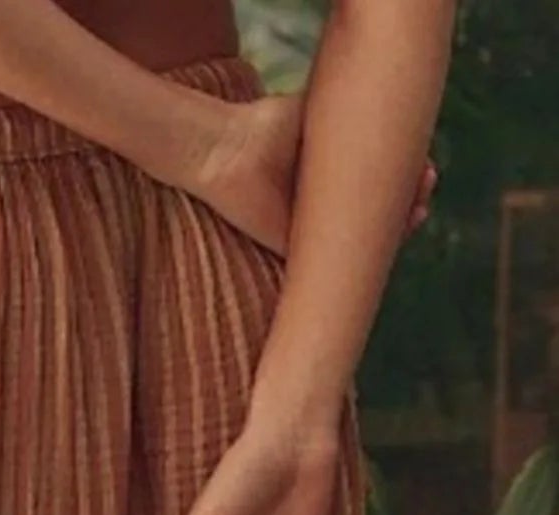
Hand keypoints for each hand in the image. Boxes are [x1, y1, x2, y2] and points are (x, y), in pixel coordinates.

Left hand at [193, 91, 437, 256]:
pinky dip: (370, 252)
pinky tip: (397, 233)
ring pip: (365, 237)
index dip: (407, 176)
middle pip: (377, 211)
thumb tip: (391, 106)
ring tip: (419, 203)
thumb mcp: (320, 117)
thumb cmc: (267, 126)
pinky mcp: (297, 252)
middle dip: (410, 197)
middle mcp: (323, 208)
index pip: (378, 184)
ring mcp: (312, 232)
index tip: (428, 165)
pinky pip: (341, 261)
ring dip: (398, 222)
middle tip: (428, 182)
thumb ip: (351, 118)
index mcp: (330, 180)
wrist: (232, 150)